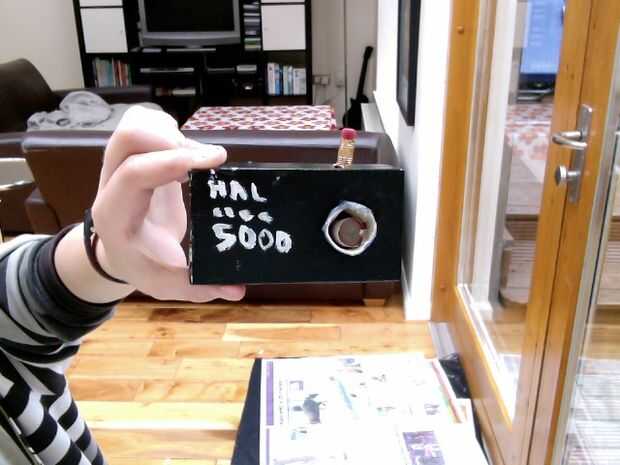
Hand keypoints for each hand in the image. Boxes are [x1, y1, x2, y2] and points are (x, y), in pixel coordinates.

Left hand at [90, 106, 244, 301]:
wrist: (116, 250)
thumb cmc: (143, 264)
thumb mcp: (169, 284)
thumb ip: (201, 287)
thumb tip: (238, 289)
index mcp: (117, 215)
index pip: (135, 173)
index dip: (175, 161)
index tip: (215, 160)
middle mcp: (112, 183)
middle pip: (128, 137)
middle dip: (173, 138)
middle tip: (207, 160)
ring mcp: (118, 164)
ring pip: (135, 124)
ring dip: (172, 132)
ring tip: (197, 158)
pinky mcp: (132, 153)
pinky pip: (143, 123)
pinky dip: (168, 128)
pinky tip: (186, 152)